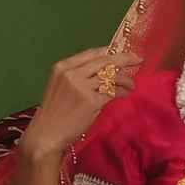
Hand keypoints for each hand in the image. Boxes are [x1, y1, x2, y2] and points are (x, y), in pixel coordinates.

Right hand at [19, 46, 141, 160]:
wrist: (47, 133)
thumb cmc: (55, 112)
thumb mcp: (61, 86)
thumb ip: (78, 76)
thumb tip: (104, 71)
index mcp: (63, 67)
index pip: (92, 53)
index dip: (110, 51)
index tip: (123, 52)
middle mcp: (72, 73)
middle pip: (104, 61)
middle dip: (124, 59)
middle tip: (137, 60)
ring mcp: (81, 87)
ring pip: (111, 76)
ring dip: (125, 79)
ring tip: (132, 85)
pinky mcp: (91, 101)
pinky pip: (112, 92)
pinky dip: (122, 91)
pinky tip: (125, 93)